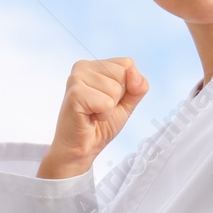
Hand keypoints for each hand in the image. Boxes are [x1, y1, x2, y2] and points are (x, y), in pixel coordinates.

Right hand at [37, 58, 148, 178]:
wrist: (82, 149)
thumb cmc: (100, 125)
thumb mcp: (127, 102)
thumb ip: (137, 86)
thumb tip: (134, 72)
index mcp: (93, 65)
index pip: (127, 64)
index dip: (127, 87)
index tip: (108, 100)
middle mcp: (82, 67)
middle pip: (123, 74)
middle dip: (118, 98)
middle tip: (99, 109)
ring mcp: (76, 79)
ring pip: (115, 89)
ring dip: (109, 108)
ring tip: (93, 114)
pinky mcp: (74, 94)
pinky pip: (106, 103)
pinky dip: (103, 115)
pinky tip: (89, 118)